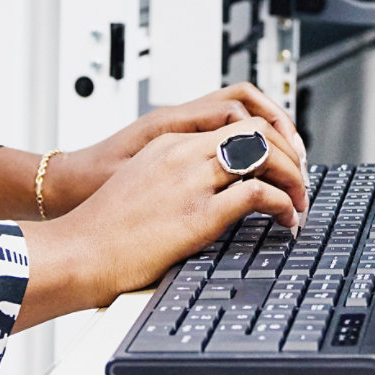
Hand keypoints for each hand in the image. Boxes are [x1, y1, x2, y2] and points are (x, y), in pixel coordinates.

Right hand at [13, 119, 308, 328]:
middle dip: (288, 152)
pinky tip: (286, 219)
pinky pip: (258, 194)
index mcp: (169, 143)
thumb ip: (170, 178)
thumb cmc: (100, 230)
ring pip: (263, 154)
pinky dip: (283, 203)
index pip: (233, 121)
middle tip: (300, 179)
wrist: (75, 252)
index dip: (267, 140)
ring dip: (293, 176)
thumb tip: (200, 194)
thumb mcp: (138, 185)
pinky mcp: (198, 214)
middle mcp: (183, 153)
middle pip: (256, 130)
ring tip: (300, 200)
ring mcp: (192, 180)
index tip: (281, 161)